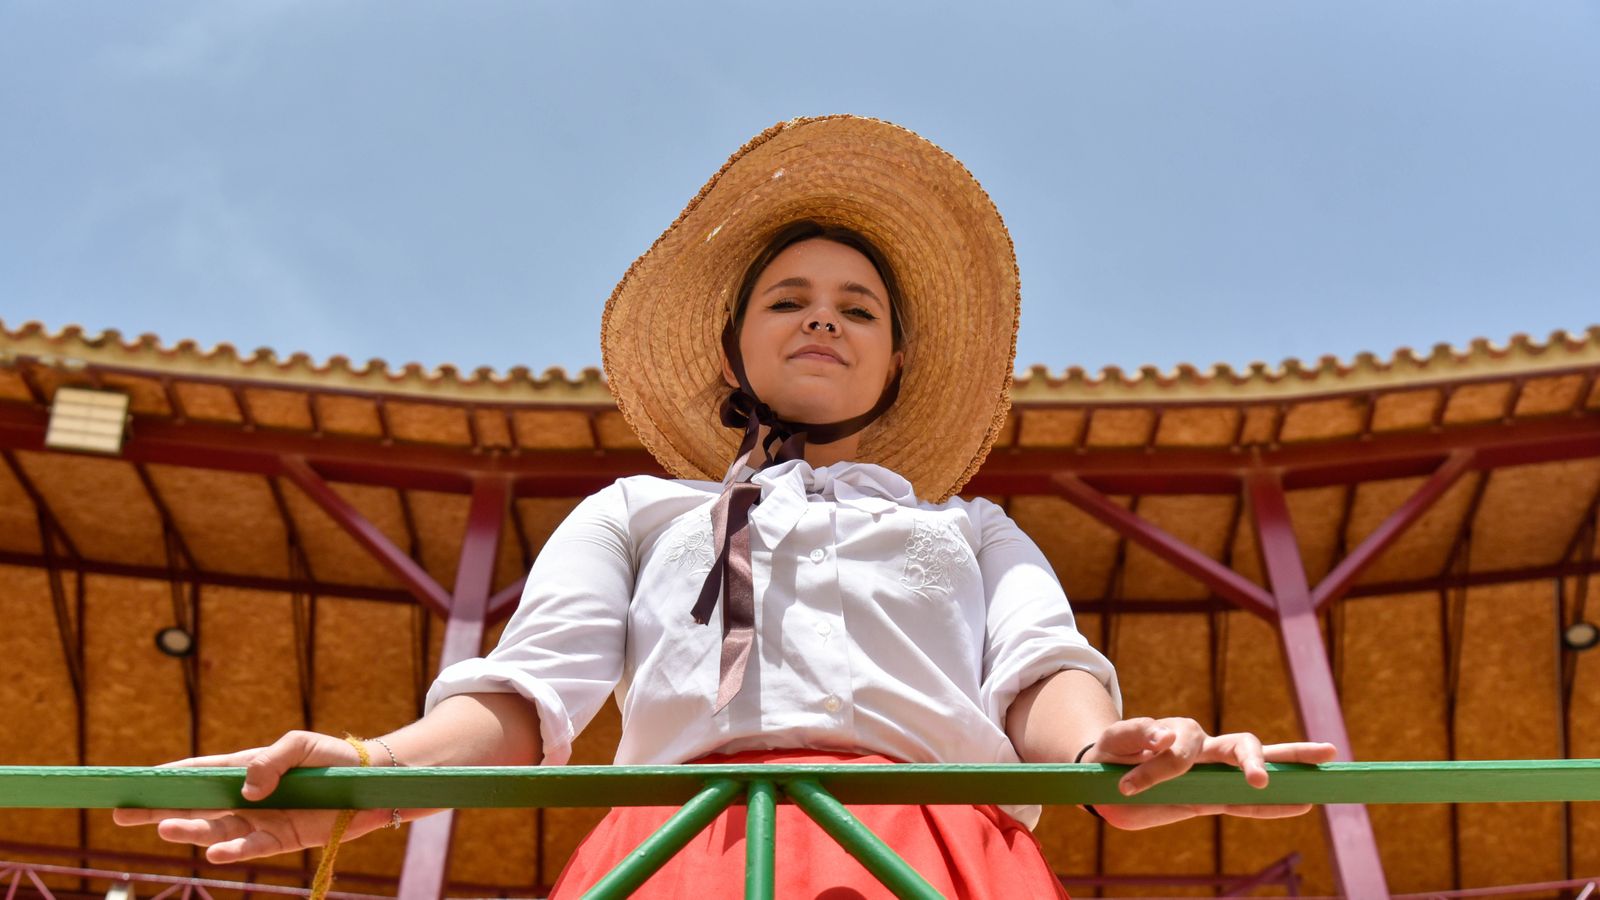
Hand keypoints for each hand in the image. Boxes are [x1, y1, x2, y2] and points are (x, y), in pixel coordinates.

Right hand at [112, 731, 403, 863]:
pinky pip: (250, 848)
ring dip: (190, 831)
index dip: (169, 777)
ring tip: (165, 828)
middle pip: (195, 806)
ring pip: (216, 830)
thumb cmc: (335, 759)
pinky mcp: (281, 840)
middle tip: (124, 813)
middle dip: (159, 809)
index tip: (136, 781)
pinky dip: (231, 851)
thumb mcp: (301, 744)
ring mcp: (261, 821)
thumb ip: (270, 760)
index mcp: (247, 769)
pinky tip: (212, 851)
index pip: (200, 773)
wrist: (373, 783)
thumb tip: (246, 789)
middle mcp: (247, 798)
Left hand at [1080, 717, 1337, 830]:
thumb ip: (1132, 733)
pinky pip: (1247, 804)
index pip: (1183, 747)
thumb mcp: (1110, 742)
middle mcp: (1202, 750)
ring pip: (1258, 765)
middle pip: (1240, 744)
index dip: (1161, 765)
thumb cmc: (1110, 754)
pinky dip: (1274, 804)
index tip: (1129, 785)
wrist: (1106, 775)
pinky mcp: (1211, 799)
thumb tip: (1163, 735)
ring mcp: (1212, 774)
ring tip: (1326, 757)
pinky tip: (1303, 803)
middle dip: (1252, 758)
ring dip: (1289, 763)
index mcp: (1178, 733)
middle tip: (1258, 776)